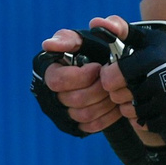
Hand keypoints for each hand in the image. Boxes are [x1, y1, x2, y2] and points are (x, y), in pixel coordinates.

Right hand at [33, 21, 129, 136]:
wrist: (113, 68)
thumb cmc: (97, 49)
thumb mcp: (90, 38)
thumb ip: (72, 38)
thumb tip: (49, 45)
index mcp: (49, 70)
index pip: (58, 81)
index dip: (82, 76)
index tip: (98, 67)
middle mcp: (51, 93)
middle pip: (74, 100)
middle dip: (98, 89)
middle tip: (111, 80)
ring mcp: (63, 111)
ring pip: (84, 115)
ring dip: (105, 102)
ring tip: (115, 90)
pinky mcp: (76, 125)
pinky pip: (91, 126)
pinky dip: (108, 116)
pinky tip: (116, 104)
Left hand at [115, 19, 165, 135]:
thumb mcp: (147, 37)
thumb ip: (120, 29)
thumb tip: (95, 22)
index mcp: (154, 60)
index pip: (112, 77)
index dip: (108, 76)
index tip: (114, 73)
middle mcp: (164, 83)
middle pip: (119, 97)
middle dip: (119, 91)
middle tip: (129, 85)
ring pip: (131, 113)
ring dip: (130, 106)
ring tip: (139, 95)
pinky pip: (147, 126)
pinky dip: (144, 118)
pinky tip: (150, 106)